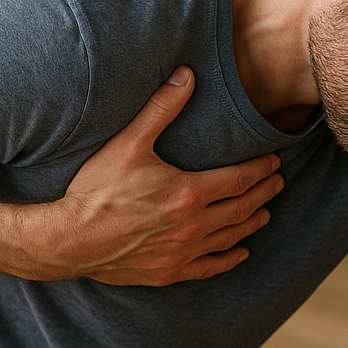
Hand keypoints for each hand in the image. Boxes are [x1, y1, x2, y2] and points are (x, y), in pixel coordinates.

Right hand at [31, 66, 283, 284]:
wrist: (70, 240)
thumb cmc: (96, 191)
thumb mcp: (128, 143)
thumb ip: (161, 109)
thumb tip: (187, 75)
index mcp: (188, 194)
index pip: (239, 179)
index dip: (260, 170)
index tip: (274, 162)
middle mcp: (192, 226)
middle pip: (241, 208)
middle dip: (264, 193)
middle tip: (278, 182)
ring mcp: (182, 253)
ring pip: (230, 237)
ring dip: (252, 222)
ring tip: (265, 212)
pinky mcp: (169, 272)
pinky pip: (210, 268)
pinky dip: (229, 259)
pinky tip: (241, 252)